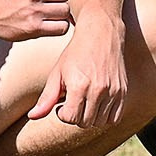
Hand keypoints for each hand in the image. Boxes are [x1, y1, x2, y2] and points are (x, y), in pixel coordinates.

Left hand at [26, 12, 127, 128]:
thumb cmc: (75, 53)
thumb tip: (32, 117)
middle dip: (76, 115)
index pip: (70, 118)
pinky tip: (97, 102)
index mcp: (79, 85)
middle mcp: (98, 90)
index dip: (62, 113)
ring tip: (85, 100)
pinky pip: (114, 118)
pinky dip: (105, 115)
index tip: (62, 103)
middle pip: (85, 122)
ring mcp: (113, 91)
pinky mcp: (123, 91)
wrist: (100, 33)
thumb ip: (46, 98)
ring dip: (90, 116)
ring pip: (99, 122)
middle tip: (74, 100)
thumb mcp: (57, 73)